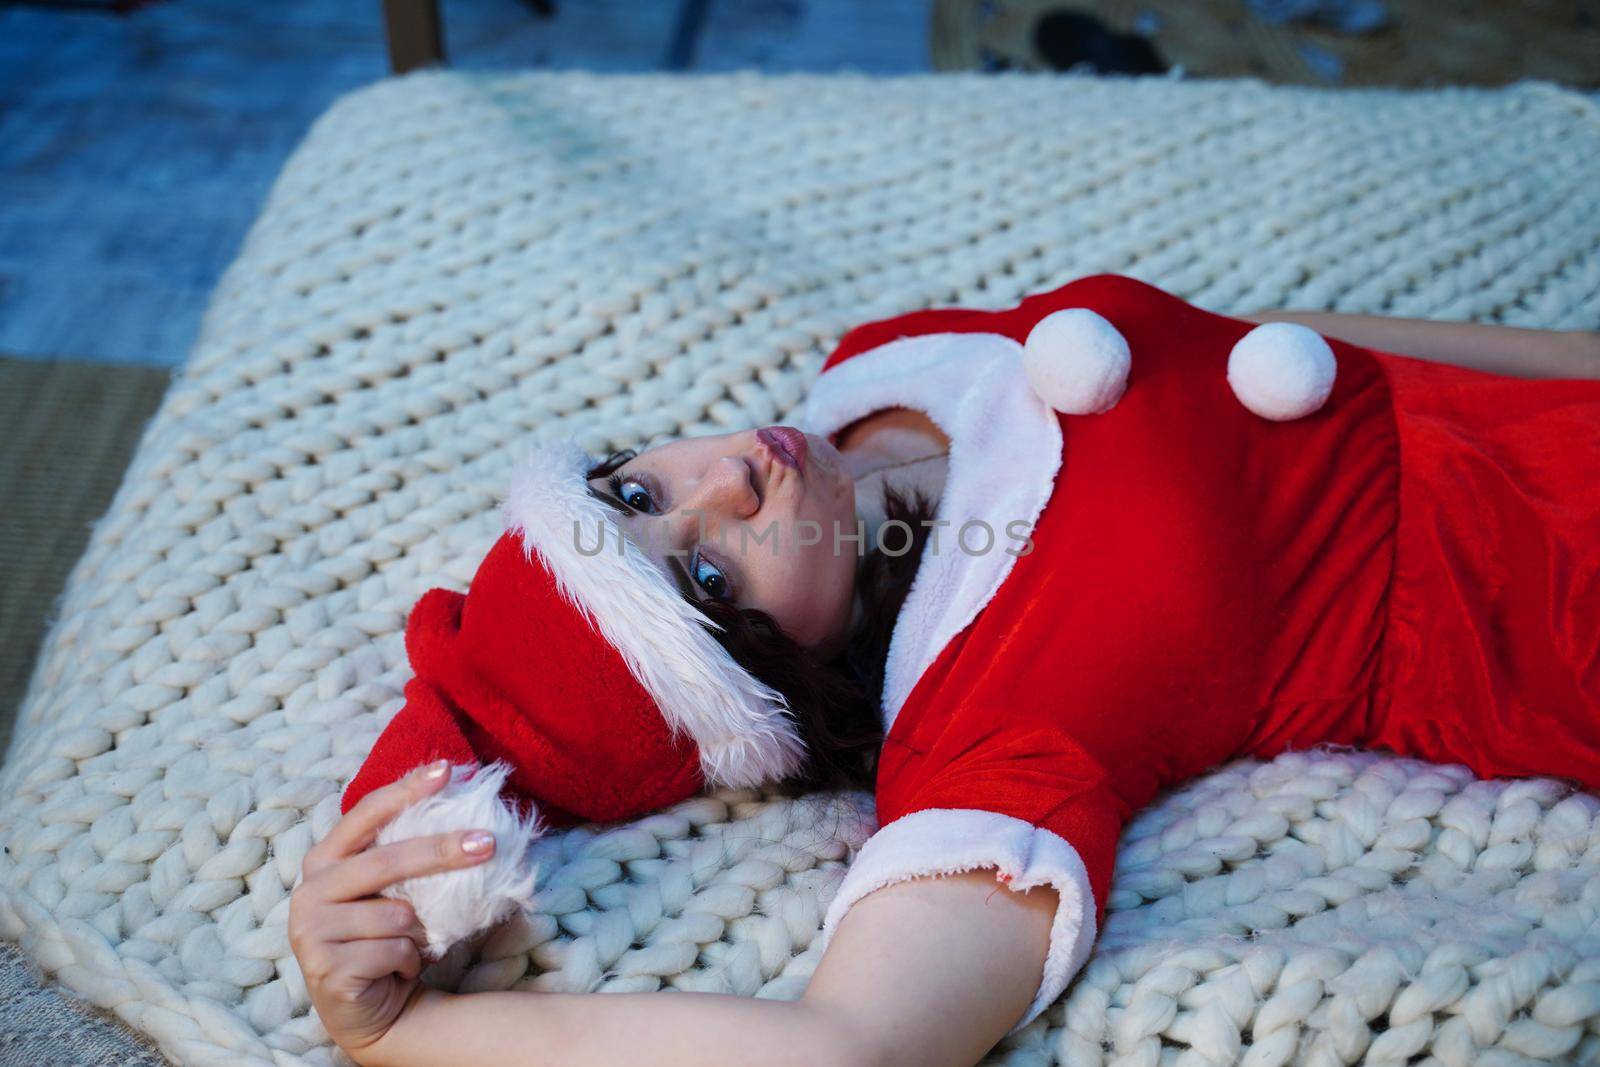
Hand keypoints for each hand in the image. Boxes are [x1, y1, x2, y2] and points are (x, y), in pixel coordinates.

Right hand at [289, 760, 496, 1061]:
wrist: (372, 1009)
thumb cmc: (388, 938)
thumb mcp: (395, 892)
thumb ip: (409, 857)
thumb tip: (470, 821)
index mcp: (325, 860)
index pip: (366, 813)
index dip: (405, 790)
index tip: (448, 771)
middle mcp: (309, 891)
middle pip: (386, 860)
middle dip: (441, 850)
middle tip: (488, 843)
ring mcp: (311, 932)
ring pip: (397, 915)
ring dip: (421, 932)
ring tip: (412, 945)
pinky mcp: (326, 969)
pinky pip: (395, 951)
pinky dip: (411, 961)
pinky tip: (399, 971)